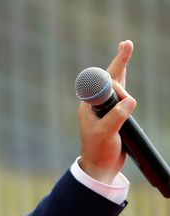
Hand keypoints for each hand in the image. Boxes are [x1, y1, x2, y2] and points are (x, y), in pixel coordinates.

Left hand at [78, 40, 135, 182]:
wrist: (100, 166)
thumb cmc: (98, 151)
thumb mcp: (106, 135)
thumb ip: (116, 118)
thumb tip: (130, 102)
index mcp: (89, 107)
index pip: (101, 83)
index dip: (113, 68)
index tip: (123, 47)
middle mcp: (96, 104)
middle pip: (110, 78)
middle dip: (120, 62)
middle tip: (127, 44)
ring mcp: (106, 107)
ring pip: (116, 82)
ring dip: (122, 64)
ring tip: (125, 45)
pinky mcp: (115, 112)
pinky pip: (121, 92)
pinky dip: (124, 80)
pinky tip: (123, 69)